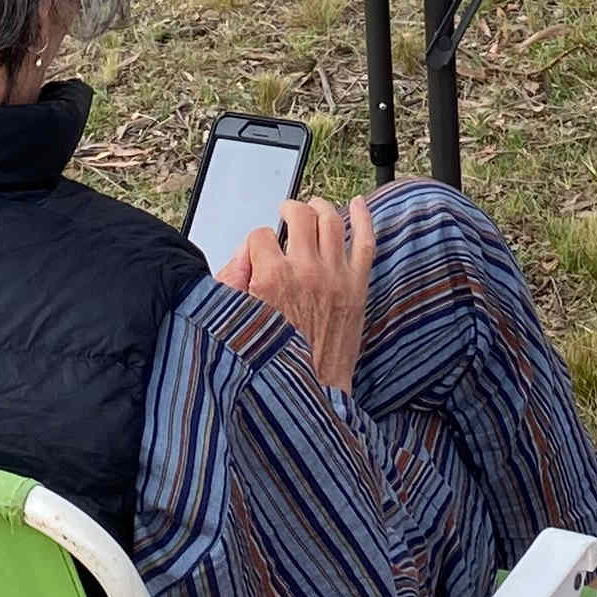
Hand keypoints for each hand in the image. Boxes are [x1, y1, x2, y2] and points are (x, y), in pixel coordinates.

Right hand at [219, 192, 375, 394]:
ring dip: (320, 207)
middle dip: (289, 209)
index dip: (256, 242)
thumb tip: (244, 255)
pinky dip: (364, 218)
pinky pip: (365, 241)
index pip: (260, 235)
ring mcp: (335, 276)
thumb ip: (231, 282)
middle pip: (299, 215)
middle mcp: (306, 270)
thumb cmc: (272, 362)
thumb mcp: (234, 322)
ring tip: (314, 208)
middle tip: (287, 213)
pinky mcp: (357, 288)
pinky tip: (360, 204)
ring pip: (331, 220)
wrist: (309, 392)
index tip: (259, 254)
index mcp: (271, 278)